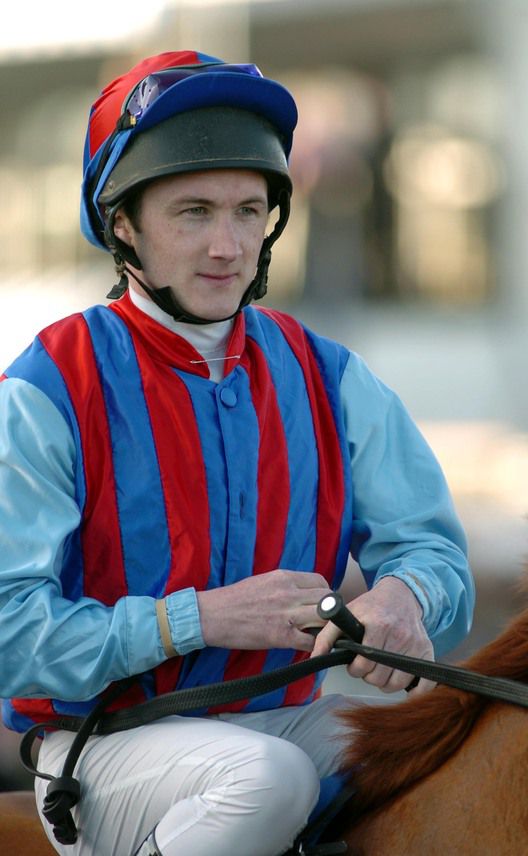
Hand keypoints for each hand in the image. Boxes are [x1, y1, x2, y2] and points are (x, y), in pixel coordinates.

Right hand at [196, 569, 330, 651]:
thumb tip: (302, 594)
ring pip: (324, 618)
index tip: (323, 604)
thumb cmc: (234, 599)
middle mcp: (288, 593)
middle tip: (325, 621)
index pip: (320, 582)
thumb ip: (285, 585)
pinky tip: (308, 647)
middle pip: (328, 599)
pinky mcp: (281, 636)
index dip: (326, 594)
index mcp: (283, 577)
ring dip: (326, 628)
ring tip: (320, 634)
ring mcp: (286, 614)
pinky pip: (310, 641)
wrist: (212, 615)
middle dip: (331, 611)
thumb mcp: (263, 581)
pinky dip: (314, 646)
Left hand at [311, 576, 434, 694]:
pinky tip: (404, 684)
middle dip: (369, 675)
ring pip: (397, 684)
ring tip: (381, 669)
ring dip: (386, 683)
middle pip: (379, 678)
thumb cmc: (372, 606)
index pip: (364, 664)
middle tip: (368, 664)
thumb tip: (316, 657)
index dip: (355, 669)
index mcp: (378, 625)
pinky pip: (425, 683)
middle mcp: (400, 635)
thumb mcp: (347, 614)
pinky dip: (415, 691)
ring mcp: (415, 645)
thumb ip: (328, 636)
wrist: (401, 595)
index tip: (354, 663)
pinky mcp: (428, 651)